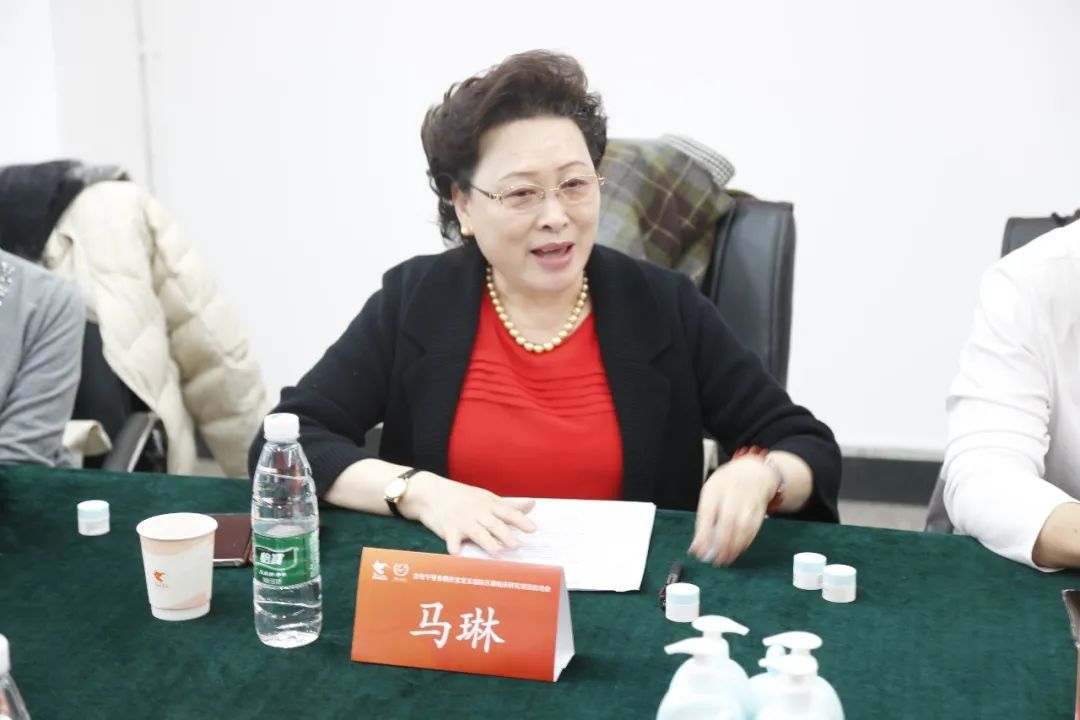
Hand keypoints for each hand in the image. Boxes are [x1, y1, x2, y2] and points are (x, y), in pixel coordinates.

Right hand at [399, 472, 536, 554]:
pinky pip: (452, 539)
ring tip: (497, 551)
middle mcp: (478, 513)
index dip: (521, 520)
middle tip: (517, 545)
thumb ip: (509, 504)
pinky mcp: (448, 529)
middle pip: (494, 524)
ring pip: (477, 532)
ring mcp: (463, 521)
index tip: (532, 529)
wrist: (431, 492)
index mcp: (489, 505)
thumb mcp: (486, 498)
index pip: (508, 512)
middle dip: (506, 534)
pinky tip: (456, 553)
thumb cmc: (462, 497)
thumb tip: (532, 504)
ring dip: (487, 542)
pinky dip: (453, 545)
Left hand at [688, 457, 779, 565]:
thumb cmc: (727, 485)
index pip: (707, 512)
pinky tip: (738, 550)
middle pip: (727, 520)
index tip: (697, 551)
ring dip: (734, 546)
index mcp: (715, 488)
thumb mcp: (711, 493)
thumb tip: (698, 545)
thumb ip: (705, 517)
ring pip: (743, 526)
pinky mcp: (760, 509)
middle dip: (721, 543)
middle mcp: (733, 493)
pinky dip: (746, 542)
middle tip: (715, 559)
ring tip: (725, 559)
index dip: (702, 534)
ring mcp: (749, 500)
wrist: (754, 471)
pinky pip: (754, 528)